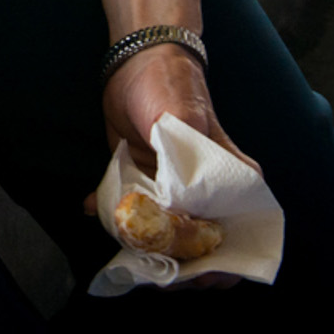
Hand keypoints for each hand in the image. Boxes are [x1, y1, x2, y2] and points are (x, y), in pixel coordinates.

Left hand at [88, 43, 256, 290]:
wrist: (137, 59)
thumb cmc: (170, 85)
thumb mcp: (183, 121)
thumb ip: (186, 163)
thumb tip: (180, 209)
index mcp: (234, 184)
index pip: (239, 242)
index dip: (219, 267)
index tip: (189, 274)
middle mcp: (209, 196)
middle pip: (199, 252)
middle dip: (173, 265)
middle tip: (146, 264)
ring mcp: (175, 194)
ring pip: (164, 240)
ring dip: (140, 248)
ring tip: (120, 241)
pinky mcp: (146, 186)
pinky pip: (133, 216)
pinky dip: (112, 220)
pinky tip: (93, 207)